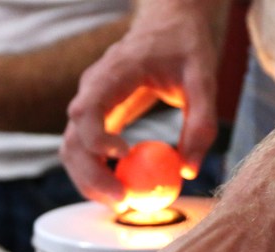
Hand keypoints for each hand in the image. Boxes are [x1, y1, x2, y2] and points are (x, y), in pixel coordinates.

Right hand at [60, 0, 221, 206]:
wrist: (168, 26)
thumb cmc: (185, 47)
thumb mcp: (203, 79)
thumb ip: (201, 123)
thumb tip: (188, 170)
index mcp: (113, 72)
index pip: (86, 110)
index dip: (97, 139)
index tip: (123, 157)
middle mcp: (92, 90)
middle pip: (72, 140)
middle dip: (91, 176)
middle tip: (123, 202)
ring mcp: (89, 105)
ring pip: (71, 151)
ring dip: (89, 181)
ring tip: (121, 202)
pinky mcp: (95, 119)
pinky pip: (83, 151)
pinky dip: (94, 174)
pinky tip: (119, 187)